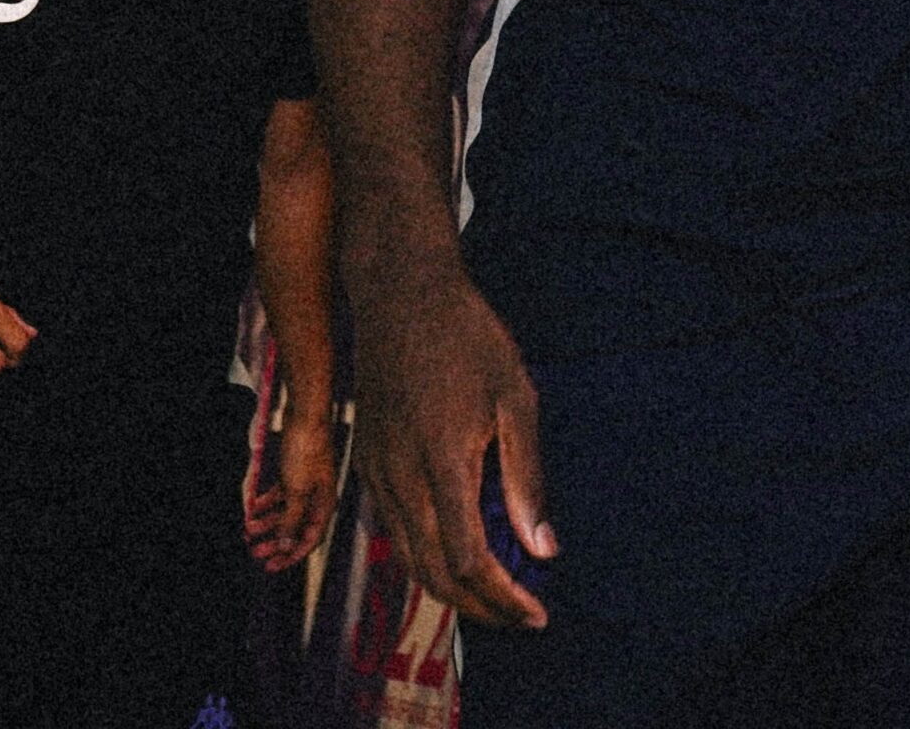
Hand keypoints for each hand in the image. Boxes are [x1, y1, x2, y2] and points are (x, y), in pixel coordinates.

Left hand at [245, 409, 340, 571]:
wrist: (305, 416)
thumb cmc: (306, 451)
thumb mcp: (296, 491)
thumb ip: (291, 520)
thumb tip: (286, 545)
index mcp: (324, 504)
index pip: (310, 540)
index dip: (291, 555)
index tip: (272, 566)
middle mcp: (317, 497)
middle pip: (296, 528)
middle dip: (275, 542)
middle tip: (255, 553)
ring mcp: (306, 484)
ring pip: (285, 512)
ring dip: (267, 523)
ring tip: (248, 530)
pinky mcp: (295, 472)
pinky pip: (280, 496)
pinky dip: (266, 504)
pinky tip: (252, 508)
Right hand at [354, 260, 551, 629]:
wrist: (401, 293)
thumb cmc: (467, 336)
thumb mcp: (515, 395)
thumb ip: (525, 476)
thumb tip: (543, 547)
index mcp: (442, 462)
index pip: (469, 561)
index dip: (504, 599)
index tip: (538, 614)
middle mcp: (400, 477)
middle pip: (435, 574)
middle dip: (480, 608)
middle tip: (521, 616)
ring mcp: (376, 471)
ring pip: (408, 559)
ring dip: (451, 590)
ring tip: (495, 597)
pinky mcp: (366, 461)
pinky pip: (392, 530)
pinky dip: (424, 558)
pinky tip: (454, 554)